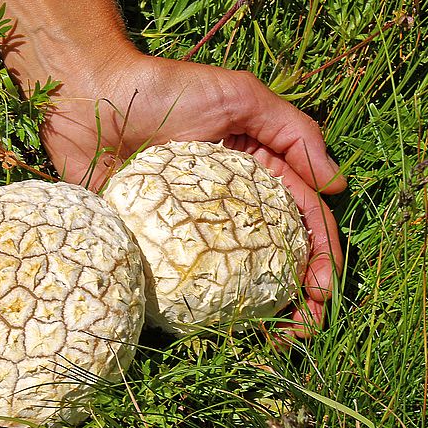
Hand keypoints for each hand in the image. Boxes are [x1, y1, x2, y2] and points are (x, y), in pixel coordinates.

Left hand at [39, 53, 345, 336]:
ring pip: (235, 278)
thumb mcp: (239, 97)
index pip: (302, 218)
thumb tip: (337, 186)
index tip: (323, 287)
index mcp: (257, 176)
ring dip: (261, 311)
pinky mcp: (153, 246)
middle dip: (300, 295)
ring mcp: (191, 232)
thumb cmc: (165, 90)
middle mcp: (230, 209)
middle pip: (276, 257)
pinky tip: (219, 329)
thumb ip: (292, 132)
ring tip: (277, 337)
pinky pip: (181, 283)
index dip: (320, 254)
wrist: (90, 98)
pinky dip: (204, 309)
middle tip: (307, 325)